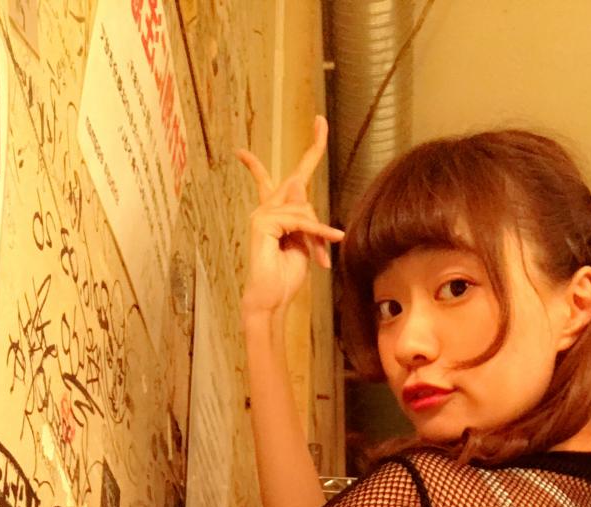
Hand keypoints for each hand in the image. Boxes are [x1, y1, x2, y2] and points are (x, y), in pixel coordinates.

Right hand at [236, 114, 344, 317]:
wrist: (271, 299)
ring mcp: (262, 214)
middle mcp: (266, 207)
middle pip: (298, 180)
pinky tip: (329, 245)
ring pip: (303, 208)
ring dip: (317, 234)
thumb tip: (307, 205)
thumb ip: (307, 222)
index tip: (315, 123)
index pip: (280, 176)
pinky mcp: (263, 224)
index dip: (301, 151)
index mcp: (275, 211)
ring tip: (321, 258)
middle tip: (320, 128)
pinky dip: (316, 234)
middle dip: (314, 155)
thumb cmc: (287, 276)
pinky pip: (299, 221)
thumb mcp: (305, 244)